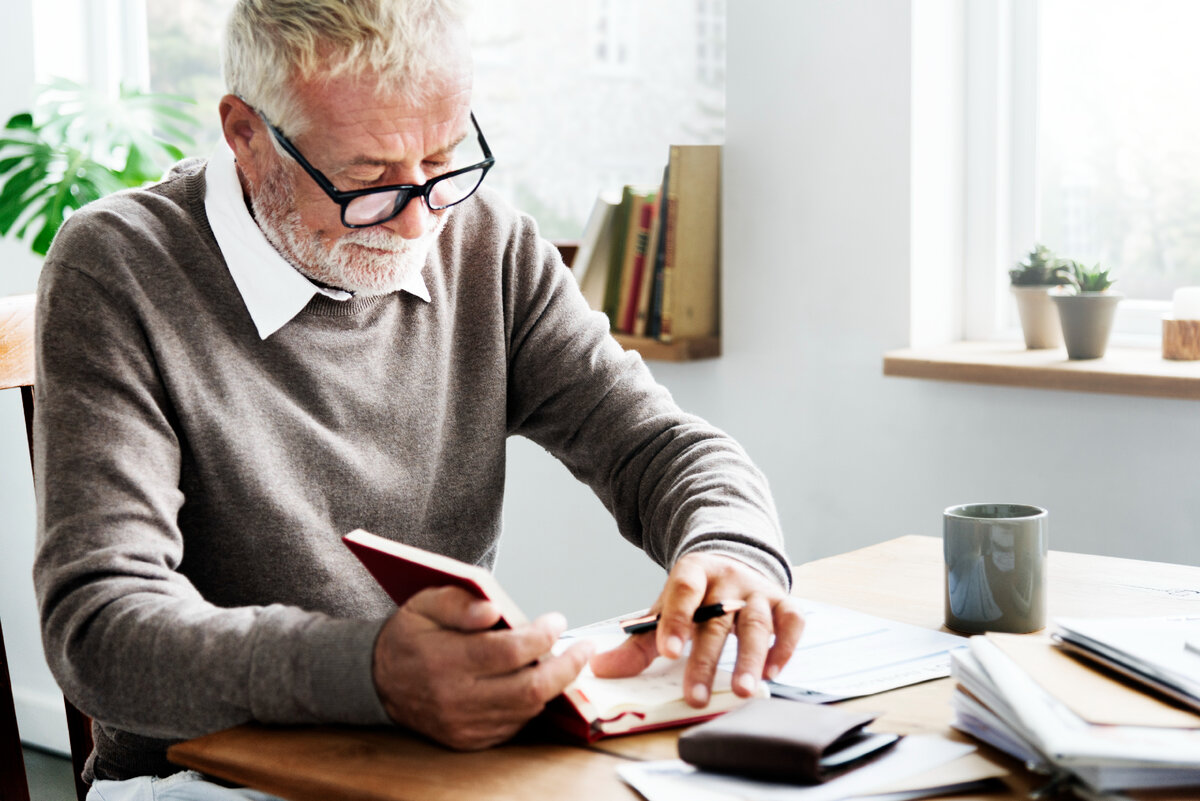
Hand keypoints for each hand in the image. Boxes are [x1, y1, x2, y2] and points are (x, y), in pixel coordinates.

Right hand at [372, 586, 592, 749]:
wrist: (378, 680)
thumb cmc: (410, 636)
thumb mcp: (425, 603)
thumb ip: (460, 602)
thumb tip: (493, 609)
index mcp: (445, 660)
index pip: (510, 652)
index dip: (542, 636)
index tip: (557, 620)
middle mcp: (455, 699)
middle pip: (529, 689)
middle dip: (566, 668)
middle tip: (584, 648)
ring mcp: (463, 725)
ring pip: (526, 709)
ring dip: (552, 685)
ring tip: (563, 660)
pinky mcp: (468, 741)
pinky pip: (514, 725)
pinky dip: (531, 703)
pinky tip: (537, 681)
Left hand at [589, 553, 802, 706]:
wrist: (732, 564)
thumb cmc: (695, 599)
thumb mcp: (664, 611)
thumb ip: (636, 642)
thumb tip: (599, 668)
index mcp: (693, 571)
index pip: (684, 590)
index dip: (676, 619)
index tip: (669, 652)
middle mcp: (728, 578)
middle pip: (718, 618)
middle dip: (707, 659)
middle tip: (697, 695)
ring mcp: (757, 590)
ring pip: (757, 623)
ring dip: (750, 658)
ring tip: (743, 690)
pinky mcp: (783, 601)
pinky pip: (791, 621)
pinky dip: (785, 646)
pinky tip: (773, 672)